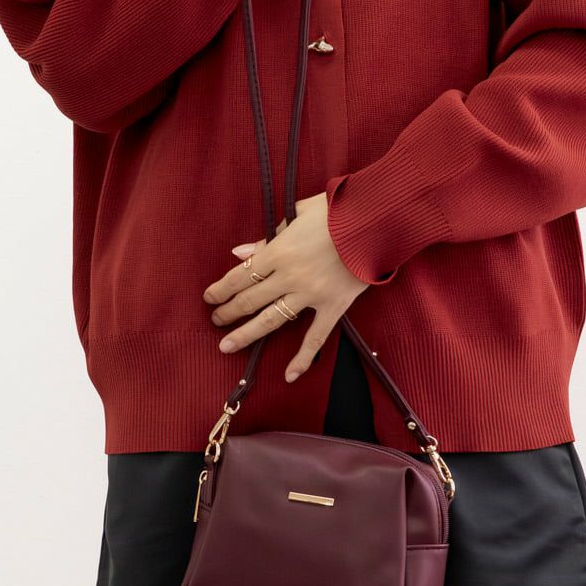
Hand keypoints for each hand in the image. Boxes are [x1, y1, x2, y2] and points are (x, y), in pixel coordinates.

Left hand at [203, 193, 364, 381]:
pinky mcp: (333, 306)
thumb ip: (268, 236)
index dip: (221, 288)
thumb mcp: (298, 213)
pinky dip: (303, 357)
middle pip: (249, 300)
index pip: (240, 275)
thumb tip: (240, 253)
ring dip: (246, 334)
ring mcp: (311, 294)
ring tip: (227, 346)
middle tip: (216, 320)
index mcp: (278, 250)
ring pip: (272, 320)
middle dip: (227, 311)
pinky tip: (290, 375)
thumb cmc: (338, 210)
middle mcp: (289, 276)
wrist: (376, 220)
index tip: (210, 297)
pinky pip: (316, 337)